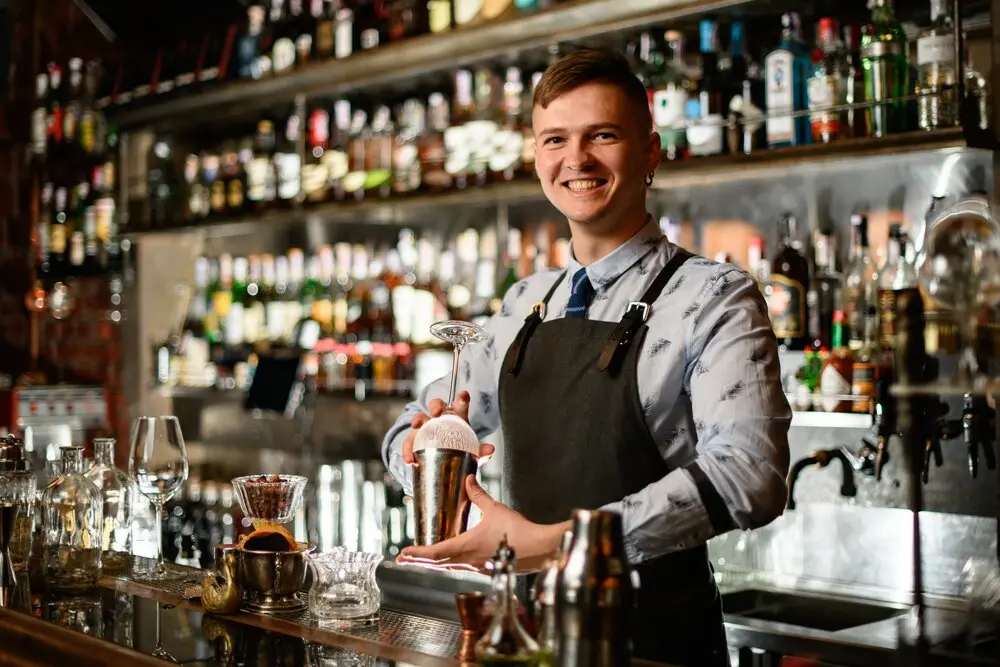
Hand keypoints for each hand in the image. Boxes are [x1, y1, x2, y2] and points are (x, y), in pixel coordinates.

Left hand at [397, 475, 568, 573]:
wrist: (538, 549)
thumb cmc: (516, 531)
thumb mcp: (494, 508)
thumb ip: (478, 494)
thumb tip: (468, 478)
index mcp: (466, 547)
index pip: (434, 553)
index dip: (417, 553)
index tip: (403, 553)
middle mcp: (468, 561)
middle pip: (437, 564)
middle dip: (419, 560)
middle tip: (404, 558)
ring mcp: (478, 567)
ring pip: (449, 567)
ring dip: (434, 562)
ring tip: (423, 558)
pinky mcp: (487, 568)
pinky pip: (463, 567)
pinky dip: (450, 563)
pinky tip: (452, 559)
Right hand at [401, 390, 494, 464]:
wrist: (443, 462)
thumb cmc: (459, 450)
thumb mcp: (471, 452)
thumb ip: (481, 451)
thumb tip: (490, 449)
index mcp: (457, 418)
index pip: (460, 405)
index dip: (462, 399)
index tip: (464, 395)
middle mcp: (440, 419)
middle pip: (437, 404)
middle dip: (436, 405)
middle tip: (437, 413)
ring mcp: (426, 427)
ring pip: (420, 417)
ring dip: (417, 420)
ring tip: (417, 426)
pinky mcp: (414, 439)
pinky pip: (409, 441)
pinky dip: (408, 450)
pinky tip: (410, 459)